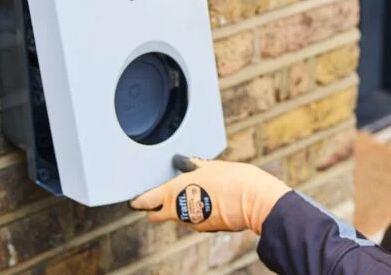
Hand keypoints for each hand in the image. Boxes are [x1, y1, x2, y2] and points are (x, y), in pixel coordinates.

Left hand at [129, 155, 291, 233]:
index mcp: (174, 192)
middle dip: (153, 208)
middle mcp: (178, 211)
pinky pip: (193, 219)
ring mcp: (192, 222)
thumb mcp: (210, 166)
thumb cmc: (233, 180)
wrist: (255, 200)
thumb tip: (183, 162)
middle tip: (158, 196)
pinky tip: (207, 199)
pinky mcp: (206, 227)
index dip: (138, 200)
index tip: (135, 199)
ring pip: (176, 216)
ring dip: (177, 207)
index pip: (145, 201)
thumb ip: (193, 166)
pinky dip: (195, 211)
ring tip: (190, 191)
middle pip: (155, 215)